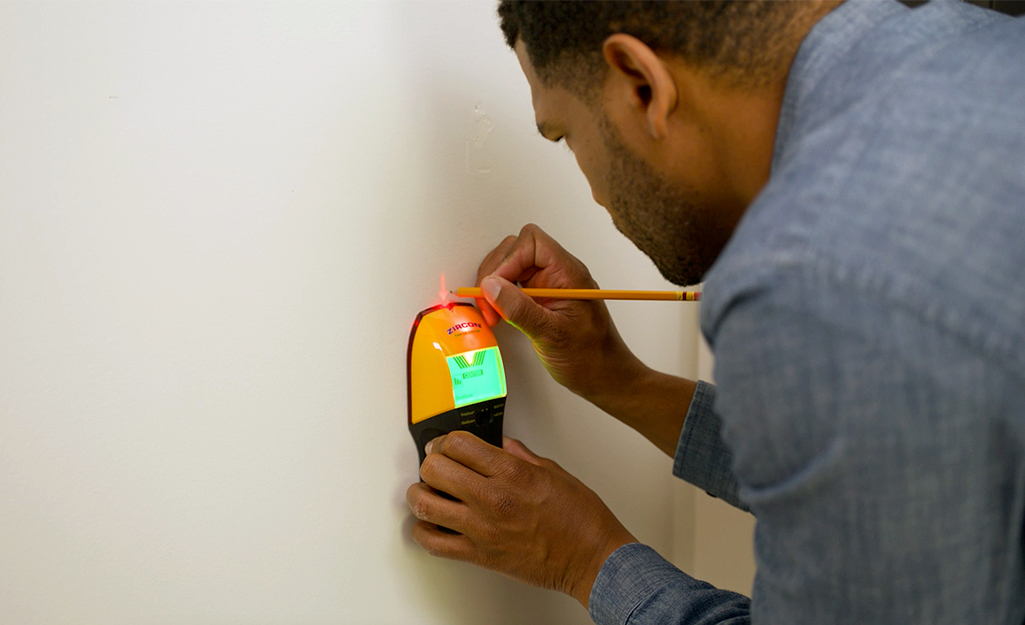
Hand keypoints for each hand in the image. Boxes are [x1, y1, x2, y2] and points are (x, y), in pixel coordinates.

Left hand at [406, 431, 635, 607]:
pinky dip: (423, 530)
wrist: (591, 558)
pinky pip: (434, 543)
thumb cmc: (580, 519)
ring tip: (425, 490)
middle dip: (431, 461)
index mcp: (512, 473)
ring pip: (426, 504)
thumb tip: (501, 445)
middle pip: (436, 469)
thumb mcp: (554, 471)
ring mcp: (482, 528)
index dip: (446, 439)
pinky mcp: (479, 554)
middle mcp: (493, 498)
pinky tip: (429, 522)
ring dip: (420, 493)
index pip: (459, 444)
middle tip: (435, 462)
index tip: (446, 443)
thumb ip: (521, 455)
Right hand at [474, 224, 645, 403]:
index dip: (508, 260)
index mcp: (568, 273)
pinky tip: (499, 314)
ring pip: (511, 266)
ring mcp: (548, 284)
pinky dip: (500, 296)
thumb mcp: (552, 335)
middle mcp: (558, 274)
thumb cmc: (590, 357)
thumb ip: (520, 309)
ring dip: (494, 285)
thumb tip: (490, 286)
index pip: (532, 242)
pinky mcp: (540, 298)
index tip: (494, 287)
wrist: (603, 375)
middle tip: (488, 304)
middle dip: (495, 274)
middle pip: (516, 250)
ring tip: (492, 312)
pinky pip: (514, 284)